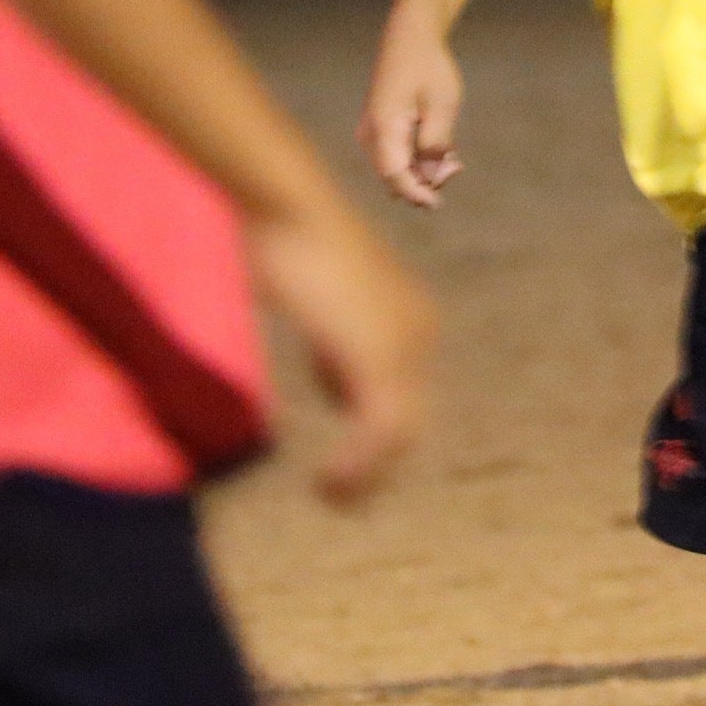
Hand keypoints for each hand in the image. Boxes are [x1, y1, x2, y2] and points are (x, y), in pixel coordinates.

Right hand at [250, 206, 437, 506]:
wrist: (287, 207)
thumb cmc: (289, 241)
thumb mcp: (321, 304)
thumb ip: (336, 346)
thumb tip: (337, 386)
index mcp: (410, 316)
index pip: (404, 392)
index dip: (374, 435)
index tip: (343, 464)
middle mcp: (419, 331)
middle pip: (409, 419)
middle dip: (377, 463)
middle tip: (342, 497)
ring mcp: (404, 346)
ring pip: (399, 432)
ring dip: (367, 473)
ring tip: (333, 498)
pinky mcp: (378, 358)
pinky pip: (378, 430)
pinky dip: (357, 464)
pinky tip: (329, 482)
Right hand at [359, 9, 465, 208]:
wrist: (410, 38)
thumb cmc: (429, 68)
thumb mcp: (442, 105)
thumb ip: (436, 144)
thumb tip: (430, 177)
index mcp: (384, 127)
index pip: (395, 175)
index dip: (416, 194)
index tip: (437, 204)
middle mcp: (370, 134)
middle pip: (393, 177)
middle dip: (424, 182)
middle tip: (456, 165)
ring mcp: (371, 132)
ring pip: (394, 169)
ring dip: (423, 171)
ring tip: (453, 156)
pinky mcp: (379, 130)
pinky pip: (395, 156)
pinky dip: (417, 160)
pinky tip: (443, 149)